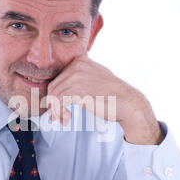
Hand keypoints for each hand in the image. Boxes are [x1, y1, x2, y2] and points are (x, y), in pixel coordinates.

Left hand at [47, 55, 163, 144]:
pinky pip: (58, 103)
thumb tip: (60, 90)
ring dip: (56, 111)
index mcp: (80, 60)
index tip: (58, 107)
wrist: (127, 103)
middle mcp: (76, 65)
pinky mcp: (76, 90)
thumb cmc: (112, 95)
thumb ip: (78, 79)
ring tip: (63, 119)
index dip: (55, 94)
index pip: (58, 78)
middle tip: (57, 117)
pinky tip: (67, 119)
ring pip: (54, 96)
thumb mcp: (94, 78)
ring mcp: (76, 77)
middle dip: (53, 104)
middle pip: (53, 87)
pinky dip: (60, 113)